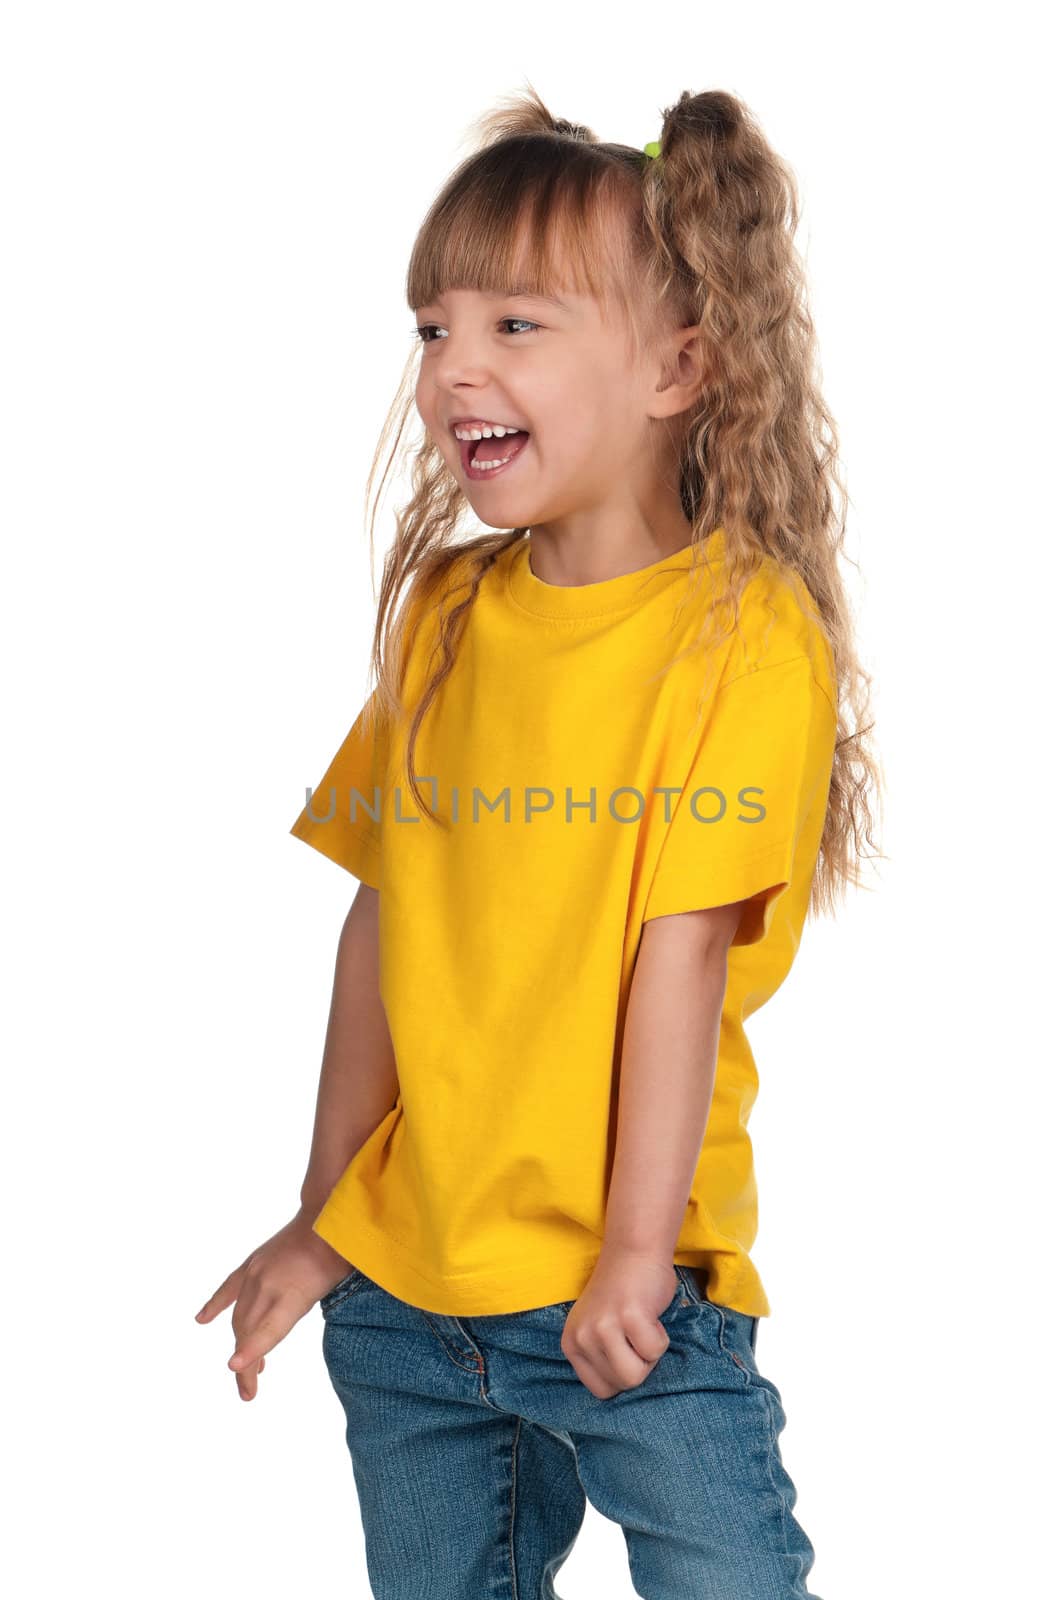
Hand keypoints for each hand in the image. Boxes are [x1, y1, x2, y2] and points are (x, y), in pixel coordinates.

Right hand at [194, 1210, 354, 1399]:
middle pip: (249, 1331)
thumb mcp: (333, 1289)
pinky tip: (202, 1320)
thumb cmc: (340, 1253)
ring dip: (240, 1342)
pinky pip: (229, 1287)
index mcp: (293, 1292)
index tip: (236, 1368)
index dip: (252, 1350)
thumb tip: (280, 1331)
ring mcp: (257, 1272)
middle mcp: (269, 1284)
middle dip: (245, 1365)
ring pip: (239, 1316)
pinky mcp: (252, 1263)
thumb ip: (302, 1312)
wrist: (326, 1213)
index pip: (269, 1328)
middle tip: (249, 1392)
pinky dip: (215, 1304)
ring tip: (249, 1369)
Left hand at [560, 1243, 677, 1398]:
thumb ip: (601, 1356)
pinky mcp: (628, 1316)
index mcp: (571, 1344)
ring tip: (642, 1327)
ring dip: (649, 1355)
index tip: (625, 1348)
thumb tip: (622, 1392)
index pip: (601, 1391)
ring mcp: (603, 1326)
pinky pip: (655, 1350)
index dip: (622, 1375)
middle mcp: (582, 1337)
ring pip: (635, 1376)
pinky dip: (661, 1336)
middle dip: (639, 1363)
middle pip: (621, 1384)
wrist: (633, 1250)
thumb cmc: (623, 1293)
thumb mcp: (598, 1328)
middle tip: (637, 1333)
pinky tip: (649, 1313)